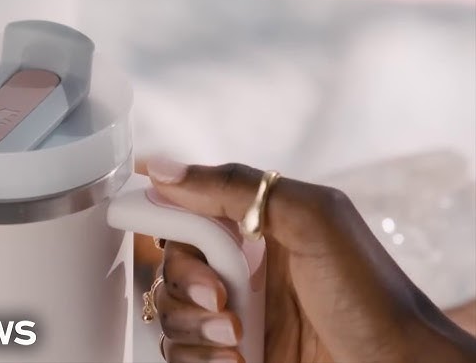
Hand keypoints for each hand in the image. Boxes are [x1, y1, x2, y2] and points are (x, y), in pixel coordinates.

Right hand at [145, 157, 475, 362]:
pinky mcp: (229, 355)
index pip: (185, 210)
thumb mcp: (312, 221)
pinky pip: (181, 354)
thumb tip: (162, 167)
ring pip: (169, 312)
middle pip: (169, 265)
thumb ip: (237, 187)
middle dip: (186, 284)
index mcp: (253, 227)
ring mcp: (232, 314)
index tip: (140, 220)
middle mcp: (238, 268)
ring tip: (236, 339)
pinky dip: (197, 359)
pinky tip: (235, 360)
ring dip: (193, 327)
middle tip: (223, 300)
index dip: (160, 214)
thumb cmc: (368, 292)